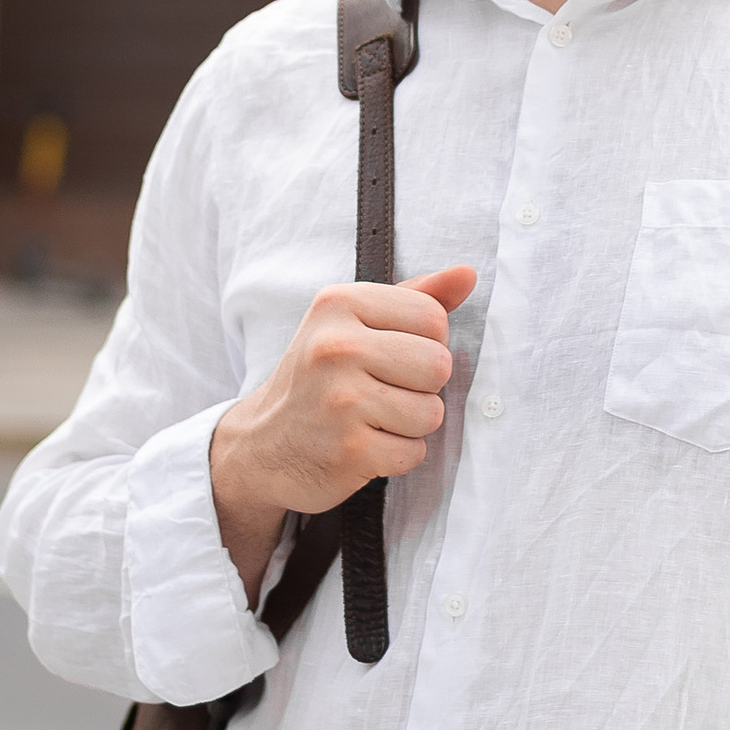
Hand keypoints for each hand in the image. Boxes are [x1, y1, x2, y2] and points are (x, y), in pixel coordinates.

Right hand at [210, 264, 478, 601]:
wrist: (262, 444)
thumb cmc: (319, 377)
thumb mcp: (353, 322)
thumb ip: (415, 297)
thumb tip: (467, 273)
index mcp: (338, 304)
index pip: (433, 318)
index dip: (425, 342)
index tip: (391, 354)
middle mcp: (335, 347)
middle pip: (438, 365)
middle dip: (422, 386)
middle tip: (382, 390)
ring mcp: (340, 401)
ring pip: (431, 414)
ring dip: (410, 424)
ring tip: (372, 419)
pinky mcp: (348, 450)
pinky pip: (413, 453)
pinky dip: (396, 456)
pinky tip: (364, 444)